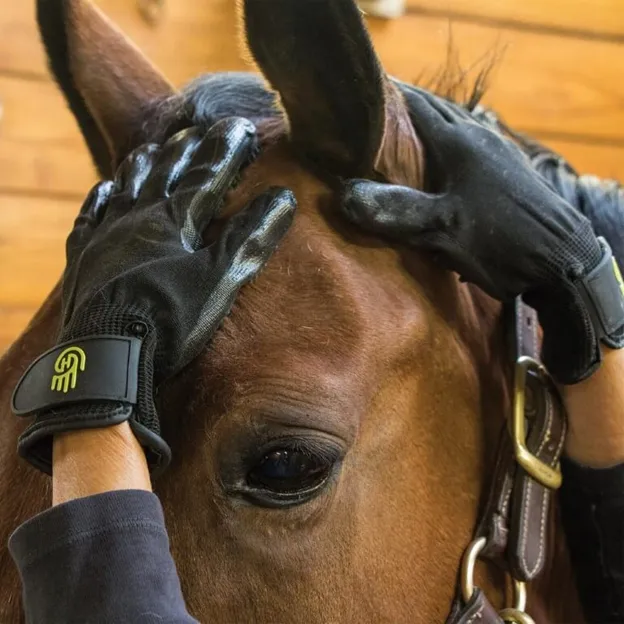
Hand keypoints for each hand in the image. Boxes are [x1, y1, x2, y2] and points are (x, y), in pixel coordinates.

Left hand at [12, 117, 295, 474]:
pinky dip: (101, 197)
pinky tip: (104, 186)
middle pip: (166, 172)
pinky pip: (91, 216)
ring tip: (155, 146)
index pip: (207, 174)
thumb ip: (249, 237)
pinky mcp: (84, 256)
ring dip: (144, 164)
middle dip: (187, 148)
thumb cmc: (170, 317)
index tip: (241, 126)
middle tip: (199, 128)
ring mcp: (107, 234)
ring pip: (127, 185)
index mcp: (175, 219)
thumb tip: (283, 198)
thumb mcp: (220, 280)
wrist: (106, 353)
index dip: (225, 149)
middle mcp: (139, 216)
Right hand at [341, 88, 623, 383]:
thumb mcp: (443, 230)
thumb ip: (396, 211)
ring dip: (429, 124)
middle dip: (406, 108)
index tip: (361, 100)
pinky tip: (442, 161)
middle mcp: (479, 138)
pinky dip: (448, 142)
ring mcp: (497, 152)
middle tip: (375, 115)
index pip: (416, 106)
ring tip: (402, 133)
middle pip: (437, 111)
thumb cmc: (501, 242)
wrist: (563, 259)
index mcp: (459, 143)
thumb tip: (345, 197)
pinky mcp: (507, 171)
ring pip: (456, 126)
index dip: (388, 100)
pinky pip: (470, 144)